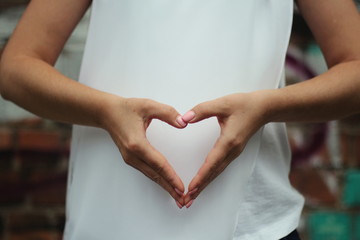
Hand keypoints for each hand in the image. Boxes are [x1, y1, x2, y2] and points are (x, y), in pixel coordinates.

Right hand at [102, 96, 187, 206]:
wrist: (106, 112)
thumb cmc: (125, 108)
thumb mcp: (148, 105)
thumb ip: (167, 113)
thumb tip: (183, 123)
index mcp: (137, 144)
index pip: (158, 164)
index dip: (171, 176)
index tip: (181, 187)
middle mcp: (132, 155)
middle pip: (155, 175)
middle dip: (170, 188)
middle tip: (183, 200)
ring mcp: (130, 158)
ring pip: (151, 175)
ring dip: (164, 185)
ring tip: (177, 195)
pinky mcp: (130, 158)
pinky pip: (147, 171)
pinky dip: (157, 179)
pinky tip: (165, 183)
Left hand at [181, 92, 267, 207]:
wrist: (264, 108)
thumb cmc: (244, 104)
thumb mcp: (222, 103)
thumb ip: (202, 110)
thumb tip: (184, 119)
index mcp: (229, 141)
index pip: (212, 162)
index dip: (201, 176)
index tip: (191, 188)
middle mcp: (232, 151)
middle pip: (214, 173)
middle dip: (200, 187)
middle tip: (186, 201)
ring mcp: (234, 153)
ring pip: (217, 172)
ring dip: (204, 185)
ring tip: (192, 196)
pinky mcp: (233, 152)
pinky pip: (220, 168)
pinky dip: (210, 177)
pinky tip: (204, 182)